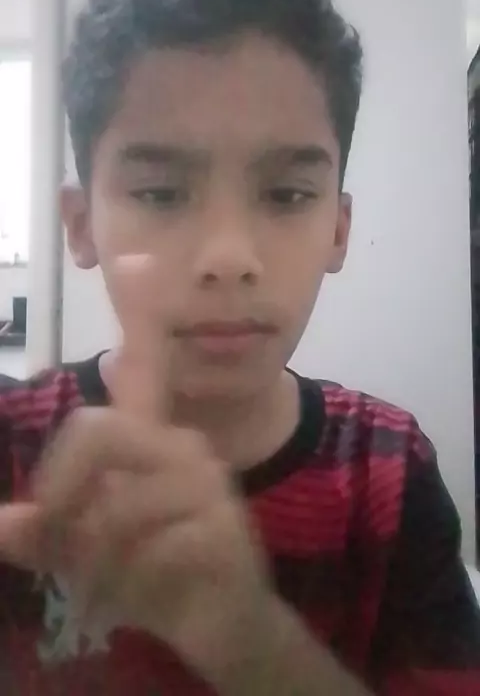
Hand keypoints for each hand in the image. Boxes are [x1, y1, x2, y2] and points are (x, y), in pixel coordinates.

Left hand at [0, 255, 271, 682]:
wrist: (227, 623)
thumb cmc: (158, 573)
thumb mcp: (91, 552)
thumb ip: (50, 532)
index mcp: (151, 442)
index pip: (147, 363)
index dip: (142, 312)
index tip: (136, 255)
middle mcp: (181, 447)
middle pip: (93, 429)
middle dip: (62, 492)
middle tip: (62, 539)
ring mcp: (206, 484)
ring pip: (112, 505)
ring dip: (94, 558)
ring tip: (111, 583)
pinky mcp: (221, 528)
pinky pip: (141, 550)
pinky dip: (125, 585)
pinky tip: (150, 594)